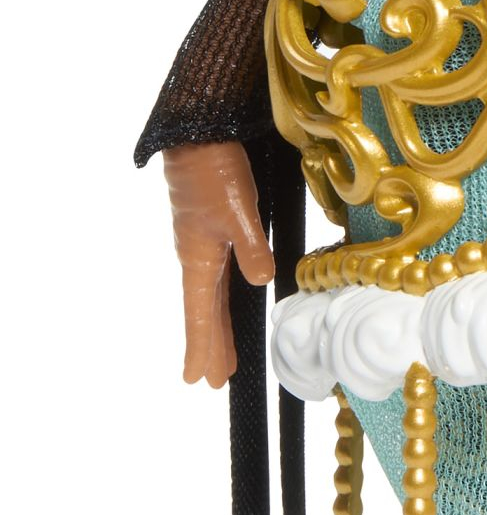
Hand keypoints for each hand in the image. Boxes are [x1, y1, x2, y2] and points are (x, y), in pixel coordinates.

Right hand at [164, 142, 275, 387]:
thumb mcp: (238, 210)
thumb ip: (250, 247)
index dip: (203, 346)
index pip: (200, 314)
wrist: (201, 135)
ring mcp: (204, 242)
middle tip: (214, 380)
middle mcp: (198, 256)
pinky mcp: (213, 227)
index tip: (200, 380)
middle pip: (204, 310)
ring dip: (215, 323)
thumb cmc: (215, 173)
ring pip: (210, 294)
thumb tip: (260, 283)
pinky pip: (215, 275)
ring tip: (222, 352)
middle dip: (210, 344)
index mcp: (198, 258)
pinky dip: (220, 296)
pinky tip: (226, 297)